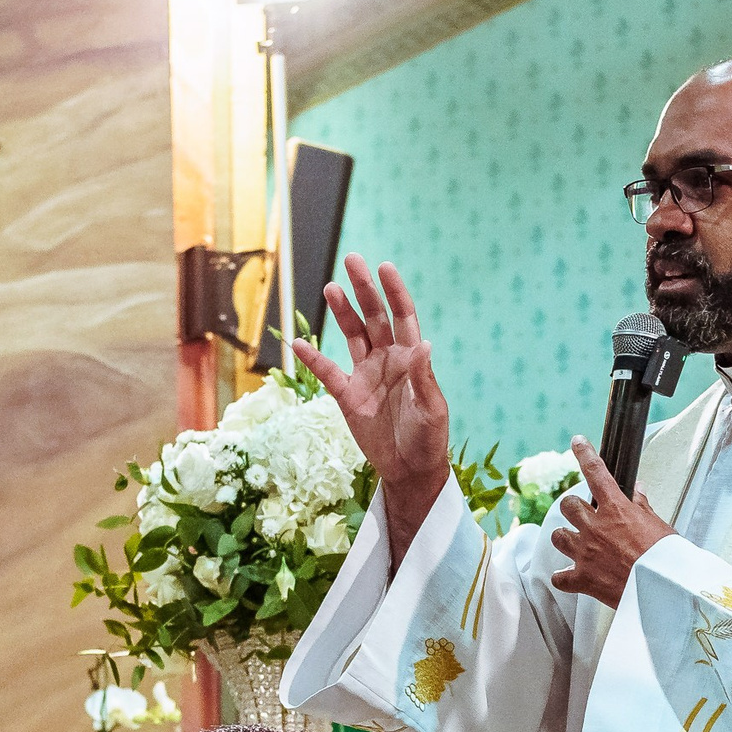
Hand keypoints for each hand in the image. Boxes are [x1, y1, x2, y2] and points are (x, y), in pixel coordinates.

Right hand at [288, 256, 451, 558]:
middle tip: (352, 261)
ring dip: (342, 312)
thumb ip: (424, 377)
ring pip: (352, 335)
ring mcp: (366, 375)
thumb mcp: (432, 409)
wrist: (409, 469)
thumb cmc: (429, 438)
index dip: (394, 291)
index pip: (402, 316)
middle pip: (374, 316)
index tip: (385, 267)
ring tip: (331, 288)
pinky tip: (298, 344)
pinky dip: (313, 359)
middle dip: (364, 289)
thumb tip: (424, 343)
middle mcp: (387, 359)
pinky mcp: (347, 396)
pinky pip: (327, 373)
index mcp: (411, 358)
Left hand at [548, 436, 675, 606]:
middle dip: (574, 508)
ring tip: (576, 543)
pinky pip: (559, 577)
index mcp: (616, 510)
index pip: (596, 472)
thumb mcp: (659, 525)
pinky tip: (570, 576)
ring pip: (558, 536)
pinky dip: (564, 577)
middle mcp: (595, 528)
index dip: (584, 454)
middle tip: (583, 515)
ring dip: (565, 537)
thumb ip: (641, 506)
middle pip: (568, 505)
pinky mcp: (581, 578)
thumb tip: (636, 490)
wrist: (662, 590)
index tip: (578, 443)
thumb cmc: (666, 559)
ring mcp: (585, 552)